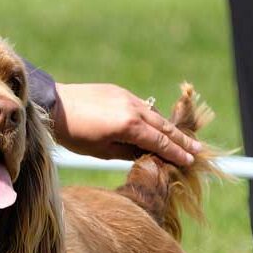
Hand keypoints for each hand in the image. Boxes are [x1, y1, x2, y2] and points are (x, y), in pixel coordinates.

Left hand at [51, 83, 201, 166]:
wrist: (54, 105)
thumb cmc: (74, 135)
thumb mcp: (101, 151)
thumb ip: (128, 151)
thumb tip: (147, 153)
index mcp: (129, 126)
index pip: (159, 142)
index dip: (175, 153)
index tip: (189, 161)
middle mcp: (133, 109)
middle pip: (163, 126)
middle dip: (181, 139)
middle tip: (198, 150)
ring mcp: (127, 97)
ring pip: (154, 114)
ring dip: (168, 127)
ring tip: (181, 139)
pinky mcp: (119, 91)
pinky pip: (142, 106)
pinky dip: (152, 117)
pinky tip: (156, 125)